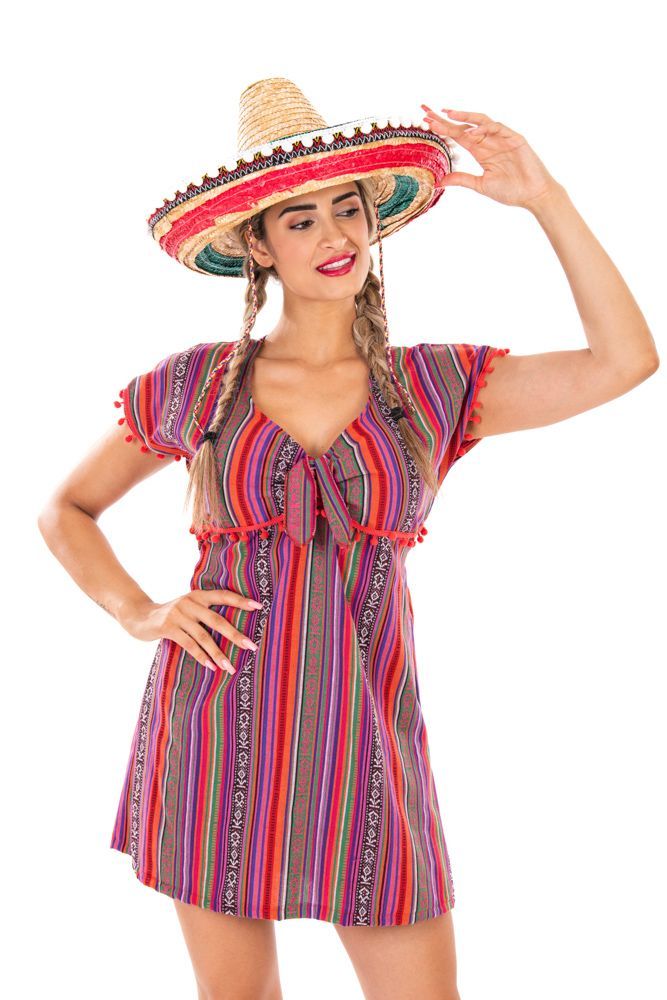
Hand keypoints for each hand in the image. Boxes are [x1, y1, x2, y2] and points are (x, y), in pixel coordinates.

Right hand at [121, 589, 262, 674]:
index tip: (259, 606)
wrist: (140, 617)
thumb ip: (205, 612)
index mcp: (198, 595)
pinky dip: (201, 656)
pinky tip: (211, 666)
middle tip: (252, 646)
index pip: (223, 595)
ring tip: (230, 667)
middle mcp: (189, 602)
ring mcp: (178, 615)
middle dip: (235, 635)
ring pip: (203, 636)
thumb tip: (233, 629)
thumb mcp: (188, 608)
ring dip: (218, 653)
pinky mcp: (168, 627)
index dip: (240, 600)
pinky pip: (188, 644)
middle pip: (217, 619)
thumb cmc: (171, 615)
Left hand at [420, 104, 561, 210]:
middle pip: (465, 125)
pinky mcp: (514, 138)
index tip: (426, 122)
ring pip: (480, 121)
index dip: (443, 128)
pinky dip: (483, 129)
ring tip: (447, 114)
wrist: (533, 195)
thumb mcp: (481, 185)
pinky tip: (470, 133)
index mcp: (481, 152)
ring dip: (464, 116)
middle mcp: (489, 142)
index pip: (458, 136)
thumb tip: (440, 181)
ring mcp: (502, 138)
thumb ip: (462, 179)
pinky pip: (497, 128)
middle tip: (428, 111)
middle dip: (447, 118)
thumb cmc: (510, 191)